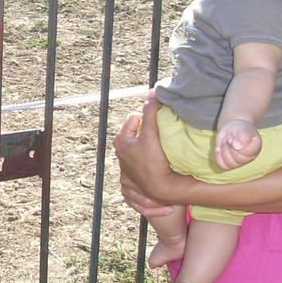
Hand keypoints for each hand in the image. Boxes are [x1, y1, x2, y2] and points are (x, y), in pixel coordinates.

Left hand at [113, 92, 184, 215]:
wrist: (160, 190)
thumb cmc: (153, 160)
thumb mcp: (151, 133)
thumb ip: (150, 112)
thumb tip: (152, 92)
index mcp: (121, 141)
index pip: (134, 118)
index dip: (147, 118)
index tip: (158, 125)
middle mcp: (120, 156)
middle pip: (136, 136)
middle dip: (147, 135)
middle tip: (161, 139)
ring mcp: (126, 171)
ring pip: (138, 155)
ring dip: (148, 153)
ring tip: (161, 154)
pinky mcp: (132, 186)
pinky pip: (139, 174)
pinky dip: (146, 173)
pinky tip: (157, 171)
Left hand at [215, 118, 261, 169]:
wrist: (234, 131)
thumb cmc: (240, 129)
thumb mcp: (242, 128)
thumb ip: (242, 136)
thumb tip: (237, 146)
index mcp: (255, 147)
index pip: (247, 153)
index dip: (237, 145)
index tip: (233, 138)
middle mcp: (249, 157)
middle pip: (238, 159)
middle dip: (230, 147)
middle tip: (229, 138)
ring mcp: (240, 162)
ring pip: (230, 163)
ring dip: (224, 150)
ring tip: (225, 142)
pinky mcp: (230, 163)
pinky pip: (223, 165)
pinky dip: (218, 156)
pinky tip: (219, 148)